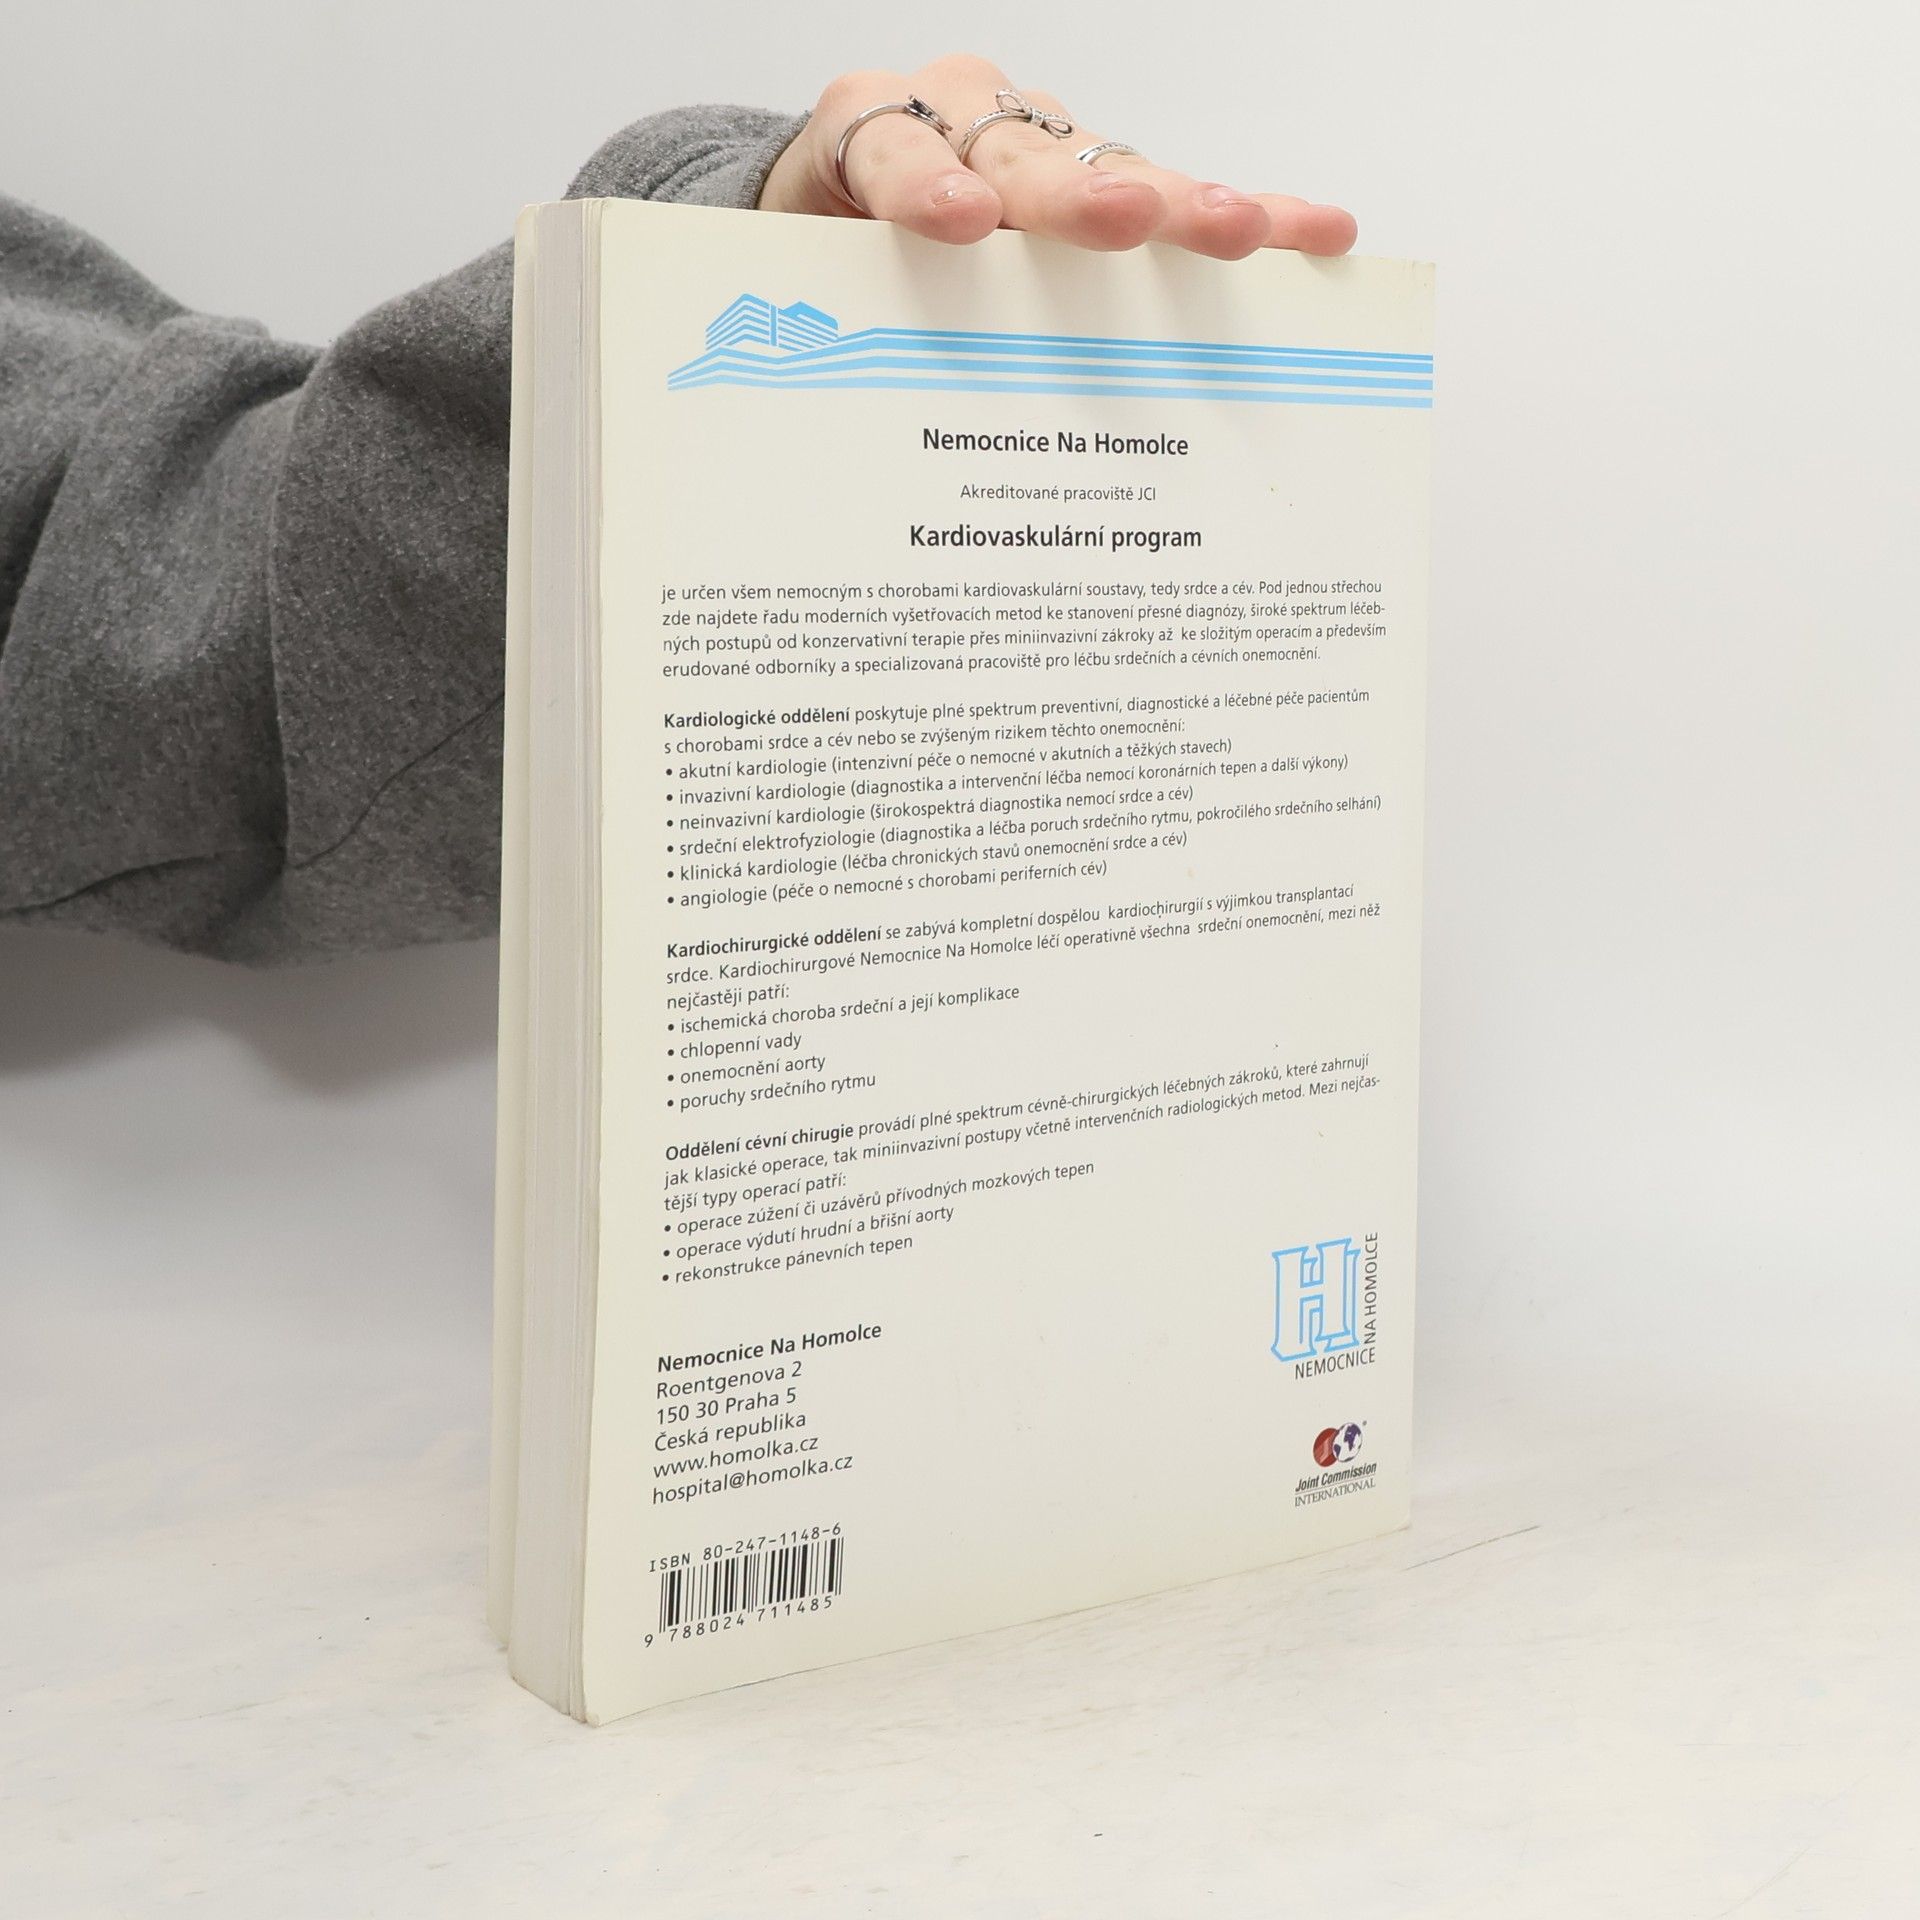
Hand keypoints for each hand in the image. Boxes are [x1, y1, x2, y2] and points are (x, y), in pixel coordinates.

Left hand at [757, 53, 1356, 259]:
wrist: (839, 209)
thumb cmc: (826, 256)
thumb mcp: (805, 283)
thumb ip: (831, 318)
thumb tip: (848, 425)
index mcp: (864, 136)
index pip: (895, 153)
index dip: (929, 187)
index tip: (965, 220)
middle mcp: (961, 118)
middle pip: (1024, 158)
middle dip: (1077, 195)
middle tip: (1125, 218)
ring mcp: (1039, 141)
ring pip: (1115, 170)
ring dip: (1181, 205)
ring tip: (1243, 231)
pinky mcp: (1099, 173)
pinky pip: (1180, 191)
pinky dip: (1249, 213)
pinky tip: (1317, 231)